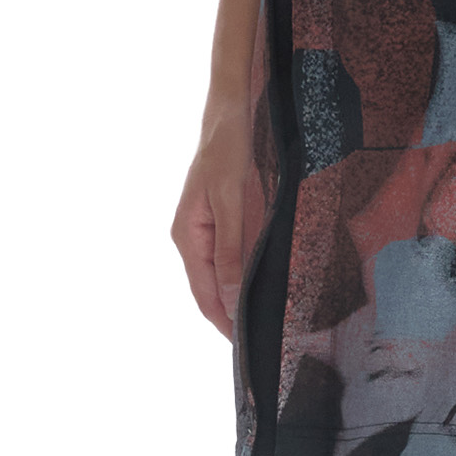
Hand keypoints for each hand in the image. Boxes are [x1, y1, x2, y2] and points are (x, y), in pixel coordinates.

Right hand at [171, 105, 262, 340]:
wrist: (232, 108)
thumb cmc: (229, 150)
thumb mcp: (234, 202)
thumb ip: (232, 252)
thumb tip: (232, 300)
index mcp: (187, 236)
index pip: (205, 296)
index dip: (225, 324)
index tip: (249, 348)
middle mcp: (191, 237)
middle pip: (211, 289)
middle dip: (233, 315)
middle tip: (267, 339)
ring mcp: (204, 228)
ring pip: (221, 274)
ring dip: (239, 296)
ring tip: (268, 318)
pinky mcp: (219, 217)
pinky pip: (229, 256)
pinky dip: (244, 273)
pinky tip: (264, 281)